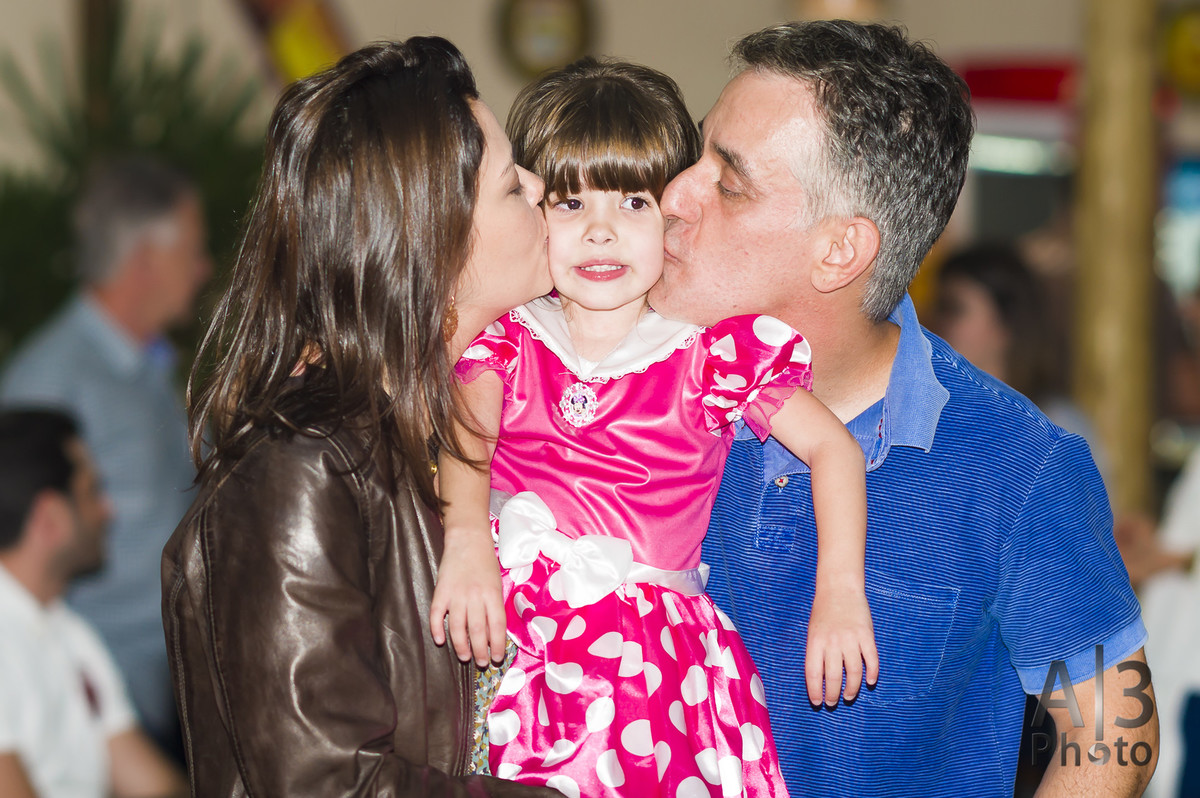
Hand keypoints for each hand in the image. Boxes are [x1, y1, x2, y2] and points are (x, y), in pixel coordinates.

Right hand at [429, 530, 506, 666]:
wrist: (468, 539)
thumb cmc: (485, 563)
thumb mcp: (496, 584)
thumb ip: (494, 607)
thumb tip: (491, 635)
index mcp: (493, 594)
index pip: (497, 626)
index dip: (497, 645)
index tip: (497, 658)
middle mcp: (475, 596)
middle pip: (477, 631)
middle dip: (480, 651)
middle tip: (482, 663)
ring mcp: (456, 594)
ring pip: (457, 627)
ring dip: (461, 646)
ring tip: (464, 657)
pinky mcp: (441, 591)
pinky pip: (437, 615)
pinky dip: (437, 629)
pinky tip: (439, 640)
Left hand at [805, 580, 878, 706]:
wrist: (839, 589)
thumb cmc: (823, 613)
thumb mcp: (813, 632)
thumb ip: (817, 653)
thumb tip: (822, 681)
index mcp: (815, 642)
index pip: (814, 674)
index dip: (815, 691)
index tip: (818, 703)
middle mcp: (832, 642)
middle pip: (834, 677)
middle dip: (833, 695)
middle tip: (834, 702)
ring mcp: (851, 639)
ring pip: (854, 673)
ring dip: (852, 688)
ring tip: (849, 696)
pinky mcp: (866, 635)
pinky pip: (871, 660)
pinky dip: (872, 673)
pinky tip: (870, 681)